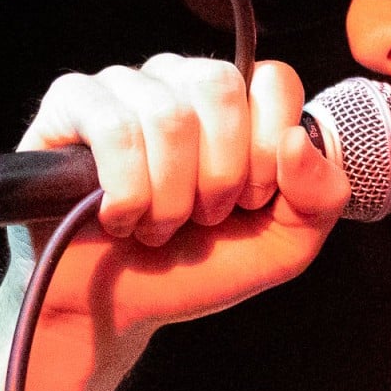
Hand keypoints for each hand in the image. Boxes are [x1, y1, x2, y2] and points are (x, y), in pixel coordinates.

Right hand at [15, 55, 349, 342]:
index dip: (268, 149)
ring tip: (157, 227)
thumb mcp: (282, 245)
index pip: (274, 80)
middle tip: (203, 218)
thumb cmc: (195, 268)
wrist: (118, 311)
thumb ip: (320, 197)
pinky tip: (119, 217)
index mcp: (235, 103)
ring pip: (167, 115)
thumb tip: (296, 140)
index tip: (250, 201)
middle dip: (221, 174)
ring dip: (169, 197)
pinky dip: (127, 192)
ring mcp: (122, 86)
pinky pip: (112, 127)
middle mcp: (178, 81)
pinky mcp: (70, 104)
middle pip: (220, 86)